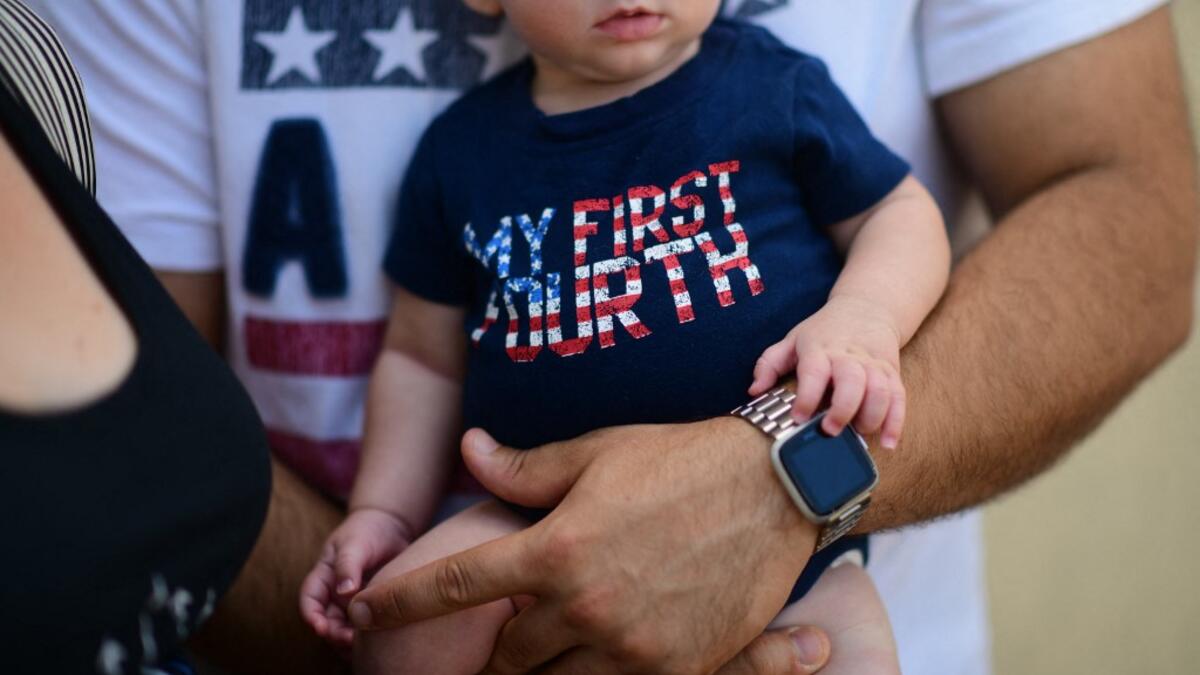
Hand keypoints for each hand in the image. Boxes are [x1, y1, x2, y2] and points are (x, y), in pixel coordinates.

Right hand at [299, 507, 413, 646]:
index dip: (311, 616)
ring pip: (345, 628)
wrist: (393, 527)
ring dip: (350, 639)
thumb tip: (344, 591)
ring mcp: (353, 601)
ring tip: (364, 644)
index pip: (309, 600)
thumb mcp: (355, 543)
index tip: (320, 627)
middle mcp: (335, 593)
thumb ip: (347, 565)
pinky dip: (368, 637)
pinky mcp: (372, 606)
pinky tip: (378, 641)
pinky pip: (366, 627)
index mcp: (324, 576)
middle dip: (334, 633)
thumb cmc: (368, 530)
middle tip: (349, 640)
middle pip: (327, 621)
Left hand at [348, 421, 823, 673]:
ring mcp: (631, 647)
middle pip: (506, 653)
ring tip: (551, 642)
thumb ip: (522, 466)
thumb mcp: (595, 452)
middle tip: (505, 629)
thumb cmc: (679, 460)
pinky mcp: (676, 670)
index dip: (398, 603)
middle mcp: (584, 607)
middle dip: (495, 645)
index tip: (361, 616)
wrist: (774, 487)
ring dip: (542, 668)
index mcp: (555, 548)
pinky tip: (600, 655)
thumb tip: (467, 449)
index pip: (456, 584)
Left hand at [749, 295, 905, 447]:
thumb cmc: (823, 331)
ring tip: (858, 435)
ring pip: (880, 390)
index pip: (814, 371)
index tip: (798, 418)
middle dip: (843, 408)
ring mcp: (873, 364)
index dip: (806, 396)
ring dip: (872, 416)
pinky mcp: (891, 373)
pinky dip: (896, 422)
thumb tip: (753, 391)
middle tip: (830, 430)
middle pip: (852, 381)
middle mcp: (848, 357)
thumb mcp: (792, 341)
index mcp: (819, 349)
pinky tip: (888, 443)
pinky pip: (899, 397)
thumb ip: (769, 364)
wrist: (866, 308)